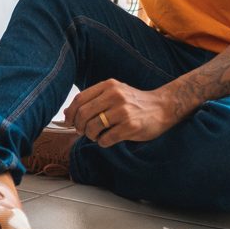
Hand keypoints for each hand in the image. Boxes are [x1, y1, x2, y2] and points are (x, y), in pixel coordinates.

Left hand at [63, 80, 185, 147]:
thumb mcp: (114, 93)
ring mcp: (123, 111)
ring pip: (92, 128)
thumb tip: (66, 113)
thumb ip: (92, 100)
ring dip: (91, 136)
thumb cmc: (135, 102)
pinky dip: (103, 142)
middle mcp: (115, 96)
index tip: (70, 122)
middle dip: (79, 126)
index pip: (79, 99)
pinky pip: (106, 139)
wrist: (163, 107)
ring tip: (98, 135)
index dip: (71, 113)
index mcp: (109, 86)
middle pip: (83, 114)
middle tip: (83, 131)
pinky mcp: (130, 126)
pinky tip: (109, 139)